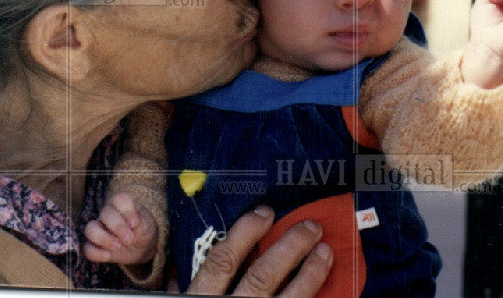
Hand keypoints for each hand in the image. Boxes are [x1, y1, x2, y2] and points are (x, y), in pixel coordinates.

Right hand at [84, 192, 157, 264]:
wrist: (142, 247)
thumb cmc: (144, 230)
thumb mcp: (148, 226)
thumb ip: (142, 223)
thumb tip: (133, 225)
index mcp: (122, 205)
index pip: (119, 199)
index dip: (127, 211)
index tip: (135, 223)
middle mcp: (108, 214)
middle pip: (105, 213)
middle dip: (118, 227)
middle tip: (130, 239)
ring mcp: (100, 230)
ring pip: (90, 229)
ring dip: (103, 238)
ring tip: (117, 246)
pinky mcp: (96, 246)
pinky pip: (88, 248)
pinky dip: (96, 253)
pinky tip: (108, 256)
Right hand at [185, 206, 331, 295]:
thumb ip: (182, 288)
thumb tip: (176, 272)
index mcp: (203, 297)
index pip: (223, 260)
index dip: (245, 233)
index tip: (265, 212)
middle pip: (262, 275)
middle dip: (289, 248)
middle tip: (310, 226)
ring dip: (310, 273)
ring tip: (325, 251)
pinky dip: (312, 296)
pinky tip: (325, 285)